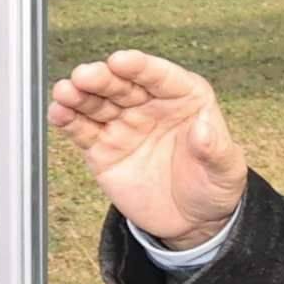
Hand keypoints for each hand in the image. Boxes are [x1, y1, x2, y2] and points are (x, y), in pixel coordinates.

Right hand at [51, 52, 251, 248]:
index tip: (121, 61)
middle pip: (122, 85)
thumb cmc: (213, 187)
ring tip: (64, 92)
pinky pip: (82, 130)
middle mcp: (150, 105)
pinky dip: (67, 119)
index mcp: (185, 99)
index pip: (160, 76)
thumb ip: (216, 148)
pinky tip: (57, 112)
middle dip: (102, 78)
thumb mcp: (227, 171)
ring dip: (78, 94)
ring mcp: (123, 125)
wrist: (191, 222)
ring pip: (97, 103)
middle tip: (84, 76)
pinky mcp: (102, 149)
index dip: (140, 67)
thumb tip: (204, 126)